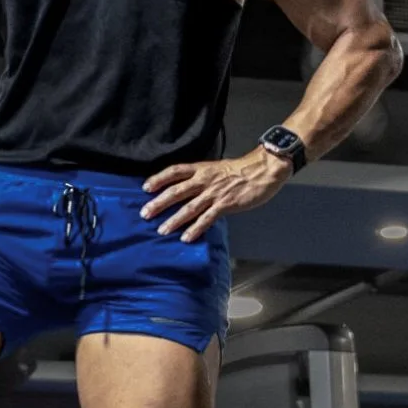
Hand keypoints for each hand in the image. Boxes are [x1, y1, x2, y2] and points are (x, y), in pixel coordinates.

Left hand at [141, 150, 290, 241]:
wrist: (262, 171)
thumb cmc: (241, 171)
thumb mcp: (216, 169)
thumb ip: (201, 178)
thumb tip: (187, 189)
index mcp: (201, 169)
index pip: (175, 171)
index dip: (159, 178)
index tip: (146, 187)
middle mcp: (204, 180)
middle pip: (176, 191)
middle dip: (159, 203)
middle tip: (145, 214)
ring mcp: (214, 193)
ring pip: (189, 207)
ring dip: (174, 219)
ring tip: (162, 230)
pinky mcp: (225, 204)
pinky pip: (207, 218)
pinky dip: (196, 228)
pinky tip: (186, 238)